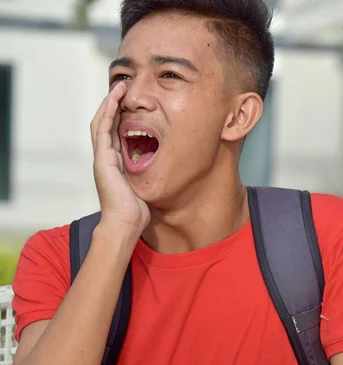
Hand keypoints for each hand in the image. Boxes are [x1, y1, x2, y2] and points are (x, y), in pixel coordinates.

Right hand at [91, 82, 149, 233]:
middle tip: (122, 87)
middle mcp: (105, 158)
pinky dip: (108, 112)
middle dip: (113, 104)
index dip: (120, 115)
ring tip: (119, 87)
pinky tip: (115, 99)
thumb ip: (148, 174)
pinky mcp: (102, 159)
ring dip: (109, 103)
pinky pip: (102, 129)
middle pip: (105, 123)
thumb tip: (165, 169)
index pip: (114, 133)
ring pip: (101, 122)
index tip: (130, 102)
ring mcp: (101, 158)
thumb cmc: (135, 211)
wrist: (125, 223)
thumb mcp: (144, 186)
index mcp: (114, 164)